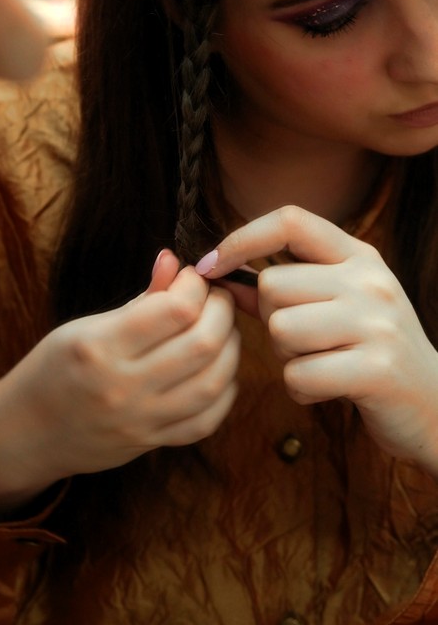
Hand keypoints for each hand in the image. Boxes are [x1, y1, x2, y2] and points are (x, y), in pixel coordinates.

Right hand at [0, 254, 239, 513]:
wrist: (28, 431)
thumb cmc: (55, 367)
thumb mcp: (86, 325)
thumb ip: (140, 298)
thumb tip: (175, 261)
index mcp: (100, 346)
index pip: (175, 310)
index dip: (195, 286)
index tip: (192, 278)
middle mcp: (123, 385)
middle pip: (202, 344)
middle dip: (222, 311)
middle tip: (216, 298)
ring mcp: (140, 420)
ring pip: (213, 383)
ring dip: (230, 349)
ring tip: (222, 330)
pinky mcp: (152, 443)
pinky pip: (206, 421)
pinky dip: (224, 391)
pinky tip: (219, 370)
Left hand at [195, 205, 437, 475]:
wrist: (434, 404)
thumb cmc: (369, 350)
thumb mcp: (335, 306)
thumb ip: (280, 289)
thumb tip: (217, 274)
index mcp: (358, 256)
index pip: (290, 220)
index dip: (241, 238)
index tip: (210, 265)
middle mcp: (369, 281)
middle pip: (273, 285)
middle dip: (271, 320)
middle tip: (303, 343)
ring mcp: (376, 323)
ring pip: (280, 329)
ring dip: (286, 358)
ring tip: (319, 363)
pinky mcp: (377, 369)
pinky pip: (298, 375)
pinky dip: (301, 390)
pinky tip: (327, 389)